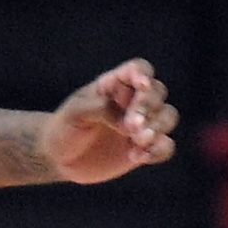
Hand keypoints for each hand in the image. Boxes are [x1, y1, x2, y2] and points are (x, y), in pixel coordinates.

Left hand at [39, 59, 177, 181]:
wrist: (60, 158)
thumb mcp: (75, 113)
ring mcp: (141, 125)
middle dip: (149, 107)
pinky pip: (165, 146)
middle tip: (132, 126)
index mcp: (115, 84)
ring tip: (138, 141)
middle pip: (158, 93)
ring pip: (168, 117)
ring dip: (158, 128)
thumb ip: (101, 109)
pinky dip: (158, 150)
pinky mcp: (143, 148)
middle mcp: (132, 101)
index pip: (139, 69)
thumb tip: (128, 122)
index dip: (144, 75)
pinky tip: (138, 157)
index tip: (141, 87)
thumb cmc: (65, 128)